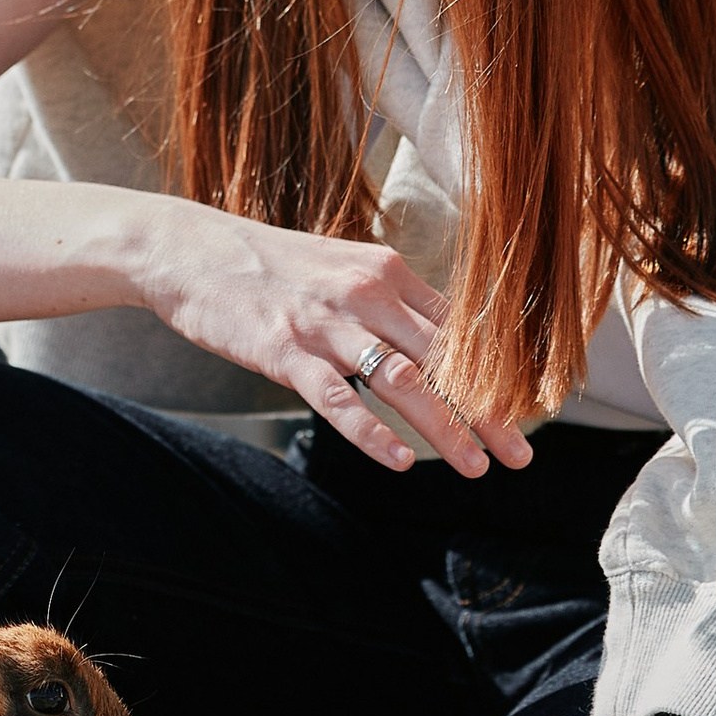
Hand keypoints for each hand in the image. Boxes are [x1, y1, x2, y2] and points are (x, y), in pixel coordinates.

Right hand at [127, 205, 532, 477]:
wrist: (189, 250)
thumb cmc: (267, 265)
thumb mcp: (338, 269)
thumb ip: (385, 300)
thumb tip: (431, 339)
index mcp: (385, 271)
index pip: (457, 328)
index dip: (496, 373)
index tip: (525, 412)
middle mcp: (366, 293)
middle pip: (443, 358)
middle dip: (488, 410)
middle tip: (519, 455)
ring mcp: (326, 323)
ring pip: (403, 381)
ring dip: (445, 428)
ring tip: (476, 466)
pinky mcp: (285, 350)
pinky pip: (338, 399)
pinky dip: (372, 434)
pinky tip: (400, 462)